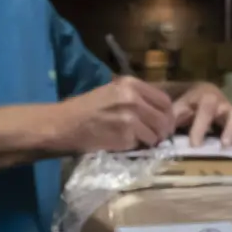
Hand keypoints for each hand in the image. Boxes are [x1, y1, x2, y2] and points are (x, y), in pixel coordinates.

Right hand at [55, 75, 174, 152]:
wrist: (63, 124)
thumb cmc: (84, 109)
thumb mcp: (111, 93)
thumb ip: (135, 98)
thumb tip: (157, 112)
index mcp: (131, 84)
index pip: (164, 100)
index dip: (168, 114)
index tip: (165, 123)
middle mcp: (133, 98)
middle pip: (164, 118)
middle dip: (163, 131)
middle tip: (157, 137)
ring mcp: (130, 117)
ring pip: (156, 133)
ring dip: (151, 140)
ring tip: (139, 141)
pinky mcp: (125, 136)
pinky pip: (141, 144)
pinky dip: (136, 147)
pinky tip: (124, 143)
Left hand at [171, 83, 231, 146]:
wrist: (201, 93)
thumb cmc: (188, 104)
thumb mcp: (178, 107)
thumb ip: (171, 118)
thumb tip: (162, 133)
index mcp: (207, 99)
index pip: (206, 109)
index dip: (201, 127)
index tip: (195, 146)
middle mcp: (224, 105)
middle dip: (231, 128)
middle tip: (224, 145)